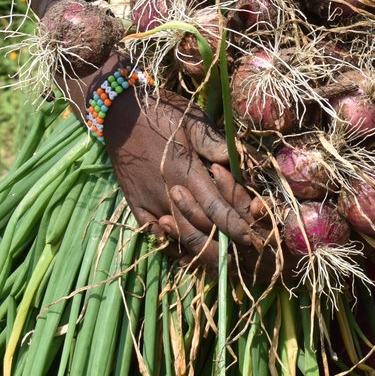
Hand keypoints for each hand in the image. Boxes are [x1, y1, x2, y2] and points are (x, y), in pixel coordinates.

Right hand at [25, 0, 279, 280]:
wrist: (118, 113)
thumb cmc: (163, 114)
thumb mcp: (195, 121)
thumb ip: (218, 144)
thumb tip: (243, 162)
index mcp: (187, 171)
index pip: (218, 209)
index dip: (238, 227)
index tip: (256, 238)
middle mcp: (169, 192)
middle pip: (201, 231)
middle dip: (226, 246)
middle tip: (246, 255)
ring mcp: (149, 201)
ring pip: (179, 238)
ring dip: (203, 253)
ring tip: (223, 262)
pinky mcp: (134, 205)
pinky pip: (154, 237)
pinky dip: (172, 248)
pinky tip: (188, 255)